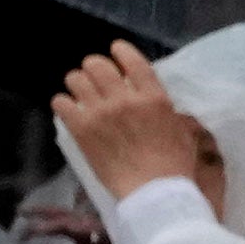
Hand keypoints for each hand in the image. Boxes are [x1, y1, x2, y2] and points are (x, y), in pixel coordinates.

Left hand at [50, 46, 209, 201]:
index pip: (131, 59)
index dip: (120, 51)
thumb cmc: (175, 165)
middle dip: (95, 69)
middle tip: (98, 81)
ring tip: (84, 96)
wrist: (154, 192)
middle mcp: (125, 99)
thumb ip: (170, 112)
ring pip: (75, 79)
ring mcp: (100, 113)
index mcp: (154, 97)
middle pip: (96, 64)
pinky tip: (73, 112)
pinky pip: (61, 102)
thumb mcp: (183, 132)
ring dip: (78, 85)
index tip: (116, 52)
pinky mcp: (81, 129)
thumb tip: (162, 104)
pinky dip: (65, 105)